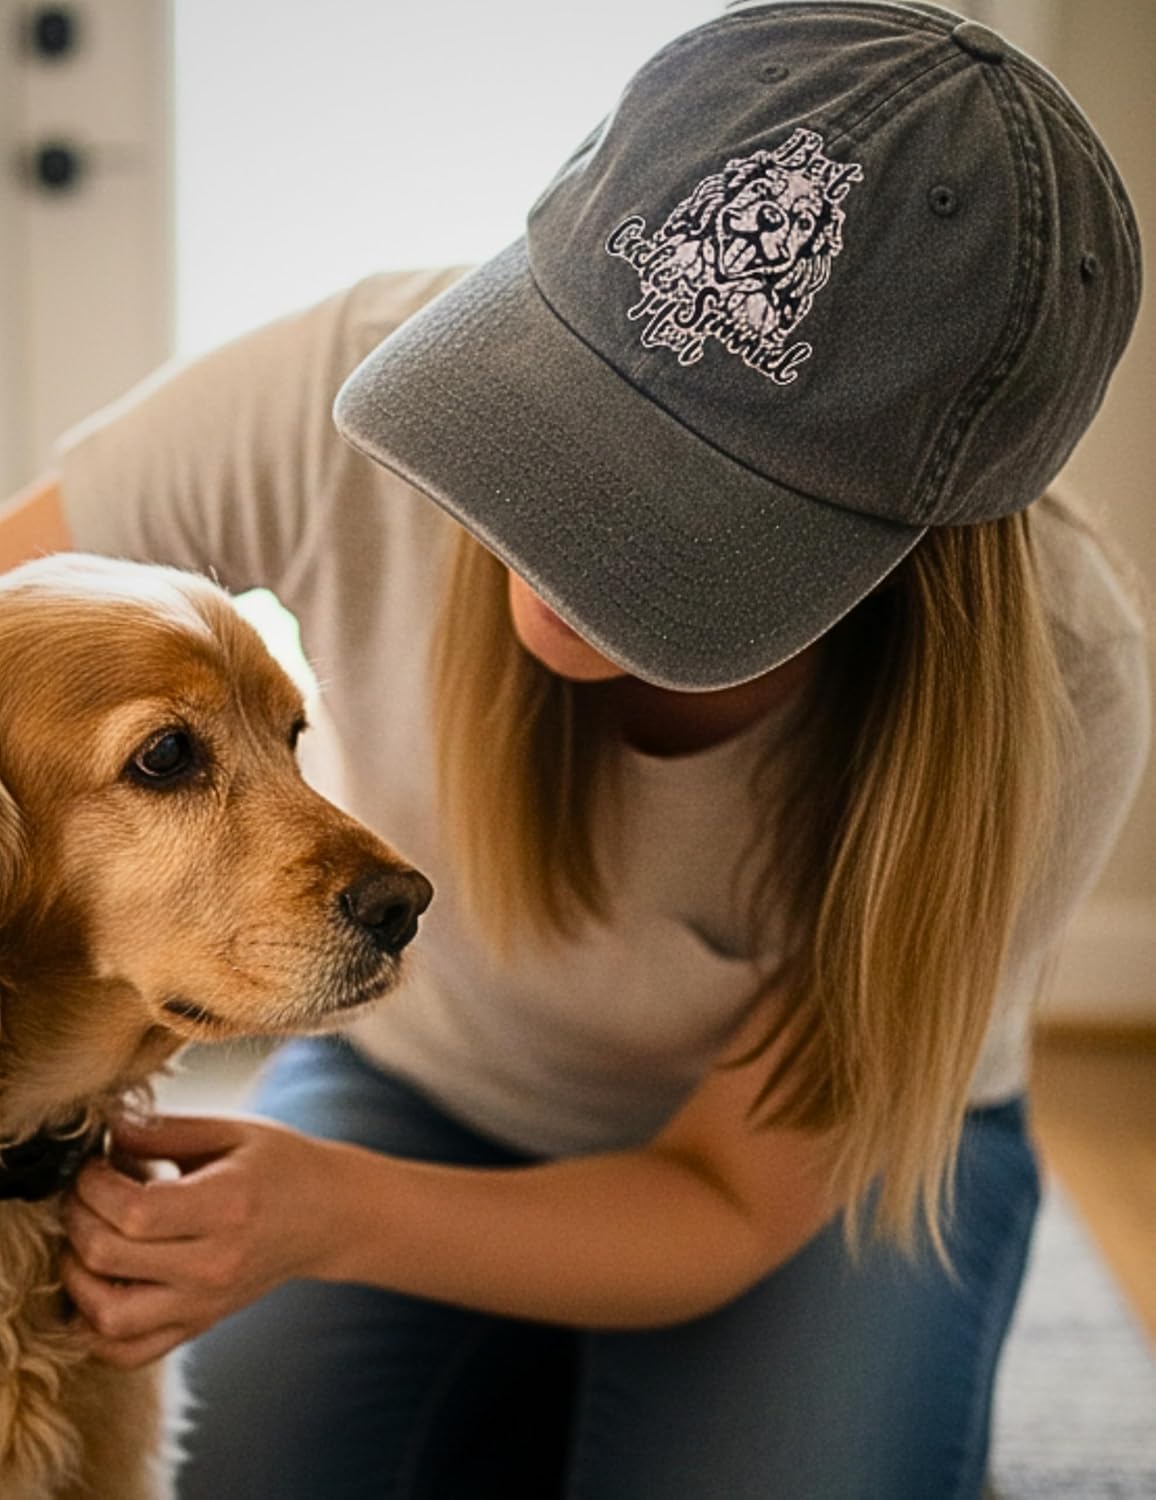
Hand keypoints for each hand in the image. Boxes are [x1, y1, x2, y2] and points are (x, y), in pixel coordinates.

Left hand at [61, 1114, 342, 1368]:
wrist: (328, 1217)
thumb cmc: (281, 1165)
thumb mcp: (232, 1132)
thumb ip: (164, 1131)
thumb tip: (102, 1130)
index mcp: (226, 1207)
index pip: (134, 1212)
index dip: (93, 1186)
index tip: (91, 1164)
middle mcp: (213, 1265)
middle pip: (110, 1257)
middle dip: (75, 1218)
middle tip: (80, 1193)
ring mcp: (204, 1304)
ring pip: (108, 1318)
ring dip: (75, 1278)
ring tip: (81, 1240)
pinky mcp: (198, 1326)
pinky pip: (128, 1353)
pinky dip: (95, 1331)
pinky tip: (95, 1289)